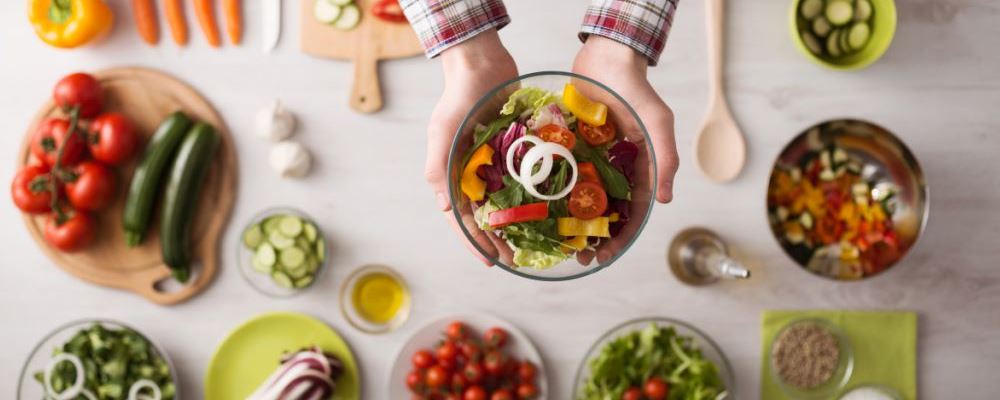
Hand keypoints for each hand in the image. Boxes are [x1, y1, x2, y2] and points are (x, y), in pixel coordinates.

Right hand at [425, 30, 518, 264]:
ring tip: (532, 243)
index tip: (490, 261)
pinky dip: (533, 195)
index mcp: (451, 174)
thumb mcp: (443, 131)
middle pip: (485, 216)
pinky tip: (549, 209)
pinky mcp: (513, 151)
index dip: (474, 242)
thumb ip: (439, 168)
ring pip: (505, 202)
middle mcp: (472, 174)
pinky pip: (524, 178)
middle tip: (515, 259)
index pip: (461, 218)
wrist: (482, 63)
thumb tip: (446, 208)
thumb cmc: (458, 96)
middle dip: (497, 240)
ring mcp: (494, 164)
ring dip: (516, 223)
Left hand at [572, 36, 679, 263]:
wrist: (606, 57)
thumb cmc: (636, 90)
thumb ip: (664, 158)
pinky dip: (551, 192)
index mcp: (638, 170)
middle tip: (578, 258)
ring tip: (556, 242)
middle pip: (604, 214)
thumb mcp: (657, 123)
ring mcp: (590, 160)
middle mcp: (613, 170)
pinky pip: (559, 174)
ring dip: (570, 223)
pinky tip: (536, 208)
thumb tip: (664, 200)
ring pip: (580, 200)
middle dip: (593, 239)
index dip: (620, 238)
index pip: (632, 214)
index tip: (605, 256)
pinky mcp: (569, 147)